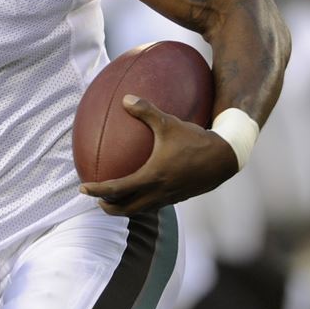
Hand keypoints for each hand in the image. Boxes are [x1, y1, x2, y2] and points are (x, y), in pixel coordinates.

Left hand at [79, 95, 237, 214]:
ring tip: (112, 199)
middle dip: (108, 207)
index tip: (82, 188)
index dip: (98, 190)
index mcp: (153, 177)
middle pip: (127, 209)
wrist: (226, 158)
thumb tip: (125, 98)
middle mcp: (160, 192)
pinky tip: (140, 190)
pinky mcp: (179, 197)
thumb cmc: (196, 140)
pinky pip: (154, 204)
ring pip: (142, 209)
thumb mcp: (170, 123)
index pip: (118, 189)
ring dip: (125, 207)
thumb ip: (146, 111)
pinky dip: (141, 202)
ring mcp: (170, 197)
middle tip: (95, 199)